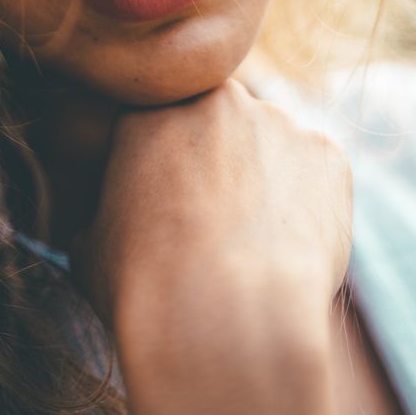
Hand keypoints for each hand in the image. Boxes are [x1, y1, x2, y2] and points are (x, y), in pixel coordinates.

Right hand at [68, 76, 355, 414]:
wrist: (223, 318)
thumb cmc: (143, 287)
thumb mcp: (87, 246)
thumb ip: (100, 213)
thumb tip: (95, 225)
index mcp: (149, 106)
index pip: (157, 121)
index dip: (161, 166)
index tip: (164, 205)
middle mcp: (218, 96)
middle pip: (219, 124)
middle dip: (215, 164)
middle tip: (210, 225)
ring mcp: (279, 119)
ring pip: (270, 146)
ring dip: (262, 181)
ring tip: (252, 247)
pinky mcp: (328, 153)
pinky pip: (315, 173)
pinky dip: (306, 204)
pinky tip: (289, 250)